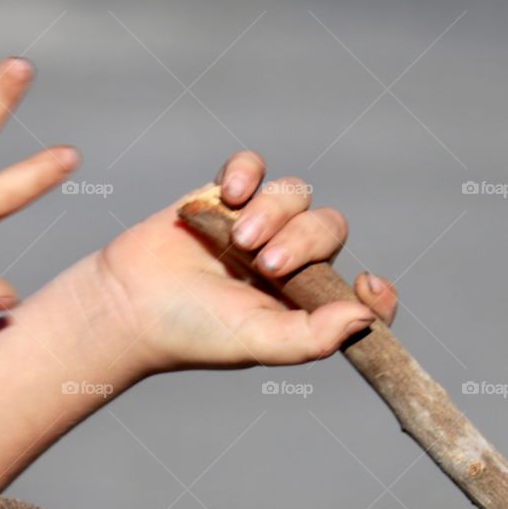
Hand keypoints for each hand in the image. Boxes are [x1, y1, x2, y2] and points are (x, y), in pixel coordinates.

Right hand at [92, 149, 396, 373]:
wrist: (131, 303)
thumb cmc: (194, 331)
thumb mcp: (260, 342)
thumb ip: (314, 336)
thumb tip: (365, 318)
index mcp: (303, 304)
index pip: (359, 295)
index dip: (376, 293)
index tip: (368, 285)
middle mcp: (288, 263)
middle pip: (328, 229)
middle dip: (304, 242)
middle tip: (265, 265)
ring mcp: (257, 225)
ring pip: (295, 195)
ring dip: (272, 212)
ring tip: (237, 241)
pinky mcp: (224, 196)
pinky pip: (254, 166)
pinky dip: (248, 172)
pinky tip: (231, 196)